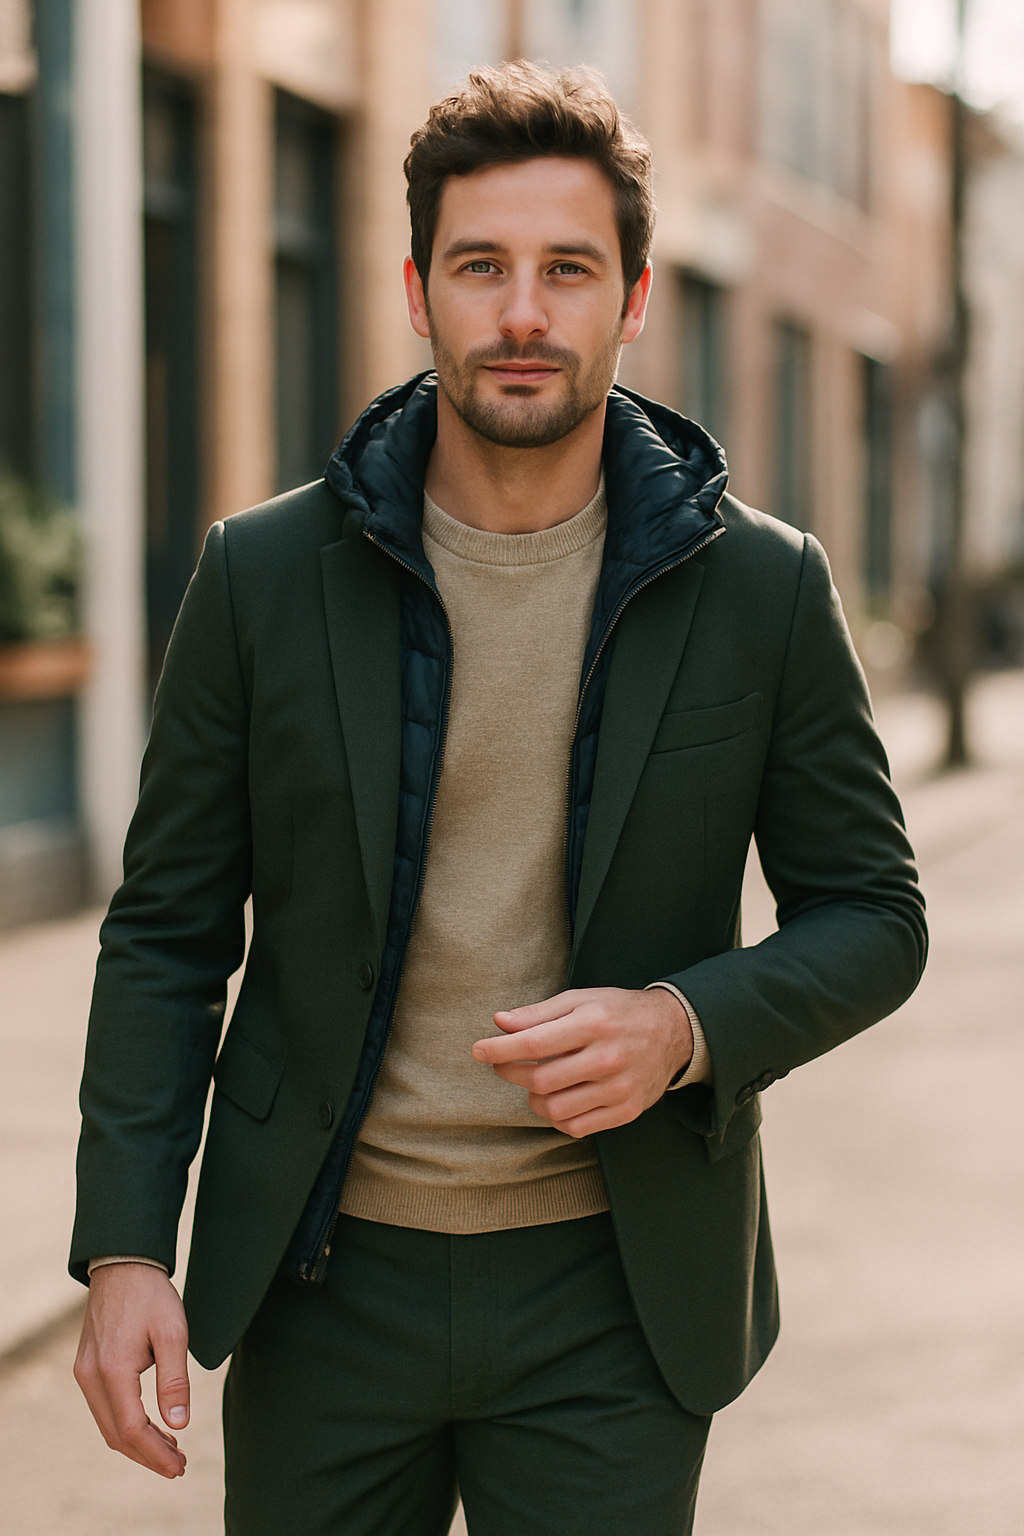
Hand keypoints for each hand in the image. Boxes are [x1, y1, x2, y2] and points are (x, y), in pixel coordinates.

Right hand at [74, 1262, 189, 1477]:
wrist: (123, 1263)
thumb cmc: (151, 1295)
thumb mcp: (172, 1332)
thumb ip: (175, 1380)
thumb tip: (178, 1425)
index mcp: (112, 1370)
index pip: (132, 1429)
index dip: (156, 1454)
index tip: (180, 1467)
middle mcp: (91, 1376)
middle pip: (116, 1435)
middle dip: (147, 1455)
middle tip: (178, 1466)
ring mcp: (85, 1372)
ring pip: (108, 1425)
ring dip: (137, 1443)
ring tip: (170, 1450)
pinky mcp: (86, 1367)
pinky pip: (104, 1408)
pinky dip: (126, 1424)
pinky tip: (151, 1425)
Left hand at [472, 986, 692, 1136]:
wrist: (674, 1031)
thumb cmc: (618, 1011)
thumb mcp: (580, 999)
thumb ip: (539, 1013)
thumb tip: (499, 1022)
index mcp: (594, 1023)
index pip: (535, 1042)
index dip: (500, 1049)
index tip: (478, 1050)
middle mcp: (608, 1057)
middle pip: (540, 1079)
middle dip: (511, 1073)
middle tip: (504, 1064)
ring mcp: (619, 1088)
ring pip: (555, 1110)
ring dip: (533, 1098)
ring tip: (537, 1082)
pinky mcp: (627, 1111)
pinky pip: (577, 1127)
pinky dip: (558, 1118)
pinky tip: (559, 1099)